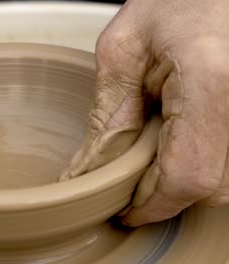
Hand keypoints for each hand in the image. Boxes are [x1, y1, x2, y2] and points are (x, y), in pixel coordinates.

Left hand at [60, 0, 228, 225]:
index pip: (187, 175)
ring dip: (188, 181)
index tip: (127, 211)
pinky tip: (182, 140)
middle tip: (134, 179)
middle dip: (167, 193)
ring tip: (158, 151)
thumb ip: (109, 112)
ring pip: (228, 181)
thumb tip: (93, 168)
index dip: (153, 204)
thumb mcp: (125, 48)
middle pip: (212, 187)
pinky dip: (206, 163)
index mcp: (211, 80)